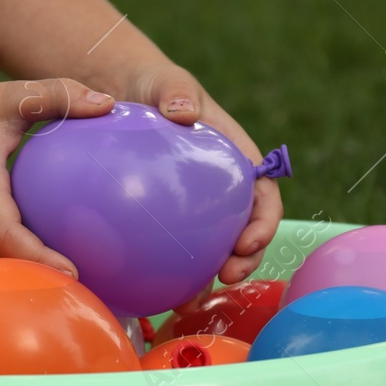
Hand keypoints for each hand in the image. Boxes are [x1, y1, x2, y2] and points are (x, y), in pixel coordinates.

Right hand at [0, 78, 115, 275]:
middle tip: (84, 293)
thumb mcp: (11, 94)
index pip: (4, 234)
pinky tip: (51, 274)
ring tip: (72, 293)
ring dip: (27, 282)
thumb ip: (59, 95)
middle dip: (37, 283)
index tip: (72, 271)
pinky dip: (16, 271)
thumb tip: (109, 105)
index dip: (37, 257)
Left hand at [109, 61, 283, 299]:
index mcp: (237, 159)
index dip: (265, 222)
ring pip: (211, 249)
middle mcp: (223, 189)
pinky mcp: (168, 218)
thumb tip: (182, 111)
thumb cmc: (153, 86)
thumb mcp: (167, 82)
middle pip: (246, 231)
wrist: (121, 94)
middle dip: (245, 259)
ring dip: (207, 280)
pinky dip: (169, 273)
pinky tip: (150, 294)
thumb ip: (176, 92)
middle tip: (227, 276)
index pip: (264, 195)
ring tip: (189, 303)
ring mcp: (197, 207)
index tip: (249, 241)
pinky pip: (173, 249)